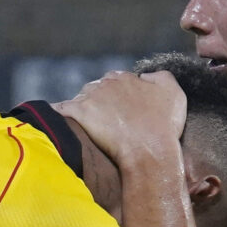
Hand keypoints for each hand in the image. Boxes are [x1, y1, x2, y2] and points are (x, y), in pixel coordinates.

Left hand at [56, 68, 187, 164]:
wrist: (150, 150)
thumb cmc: (163, 125)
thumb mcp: (173, 92)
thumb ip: (160, 77)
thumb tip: (146, 76)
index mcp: (127, 78)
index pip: (117, 81)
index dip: (120, 96)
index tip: (123, 111)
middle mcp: (107, 83)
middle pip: (98, 88)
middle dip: (101, 101)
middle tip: (108, 120)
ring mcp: (91, 97)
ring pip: (81, 98)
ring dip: (84, 108)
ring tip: (89, 125)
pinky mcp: (79, 112)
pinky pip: (61, 108)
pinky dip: (57, 111)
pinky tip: (53, 116)